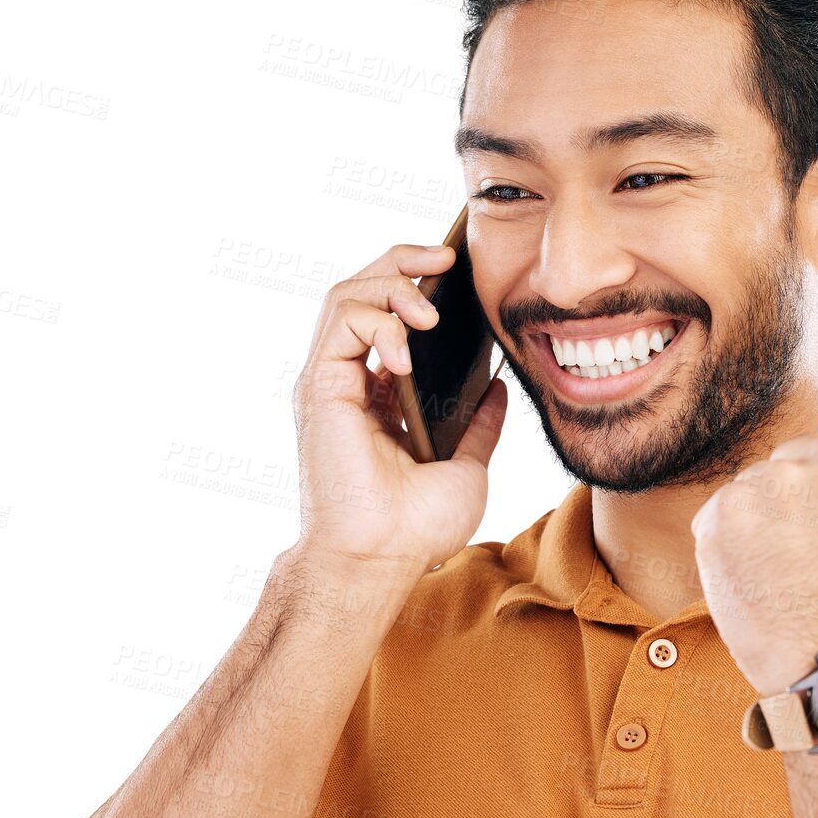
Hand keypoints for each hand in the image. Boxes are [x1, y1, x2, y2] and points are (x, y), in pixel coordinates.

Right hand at [291, 242, 507, 576]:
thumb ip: (479, 424)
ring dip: (392, 283)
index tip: (460, 271)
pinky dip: (378, 322)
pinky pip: (342, 322)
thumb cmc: (416, 528)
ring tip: (430, 308)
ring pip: (348, 294)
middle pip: (367, 291)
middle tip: (447, 256)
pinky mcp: (319, 386)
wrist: (382, 560)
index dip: (423, 283)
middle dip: (405, 261)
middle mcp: (353, 381)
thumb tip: (498, 383)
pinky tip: (406, 350)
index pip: (395, 316)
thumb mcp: (468, 466)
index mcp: (384, 396)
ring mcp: (333, 381)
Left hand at [689, 416, 817, 694]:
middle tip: (811, 551)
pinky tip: (757, 572)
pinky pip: (720, 511)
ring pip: (754, 484)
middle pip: (791, 457)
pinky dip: (728, 540)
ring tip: (786, 567)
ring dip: (760, 518)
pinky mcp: (730, 508)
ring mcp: (779, 479)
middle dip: (794, 497)